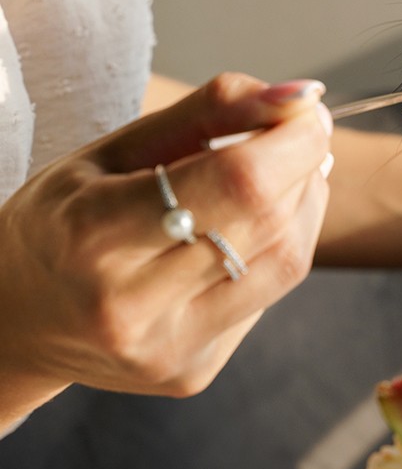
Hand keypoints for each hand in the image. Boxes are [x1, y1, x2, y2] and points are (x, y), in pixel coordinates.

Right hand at [0, 73, 331, 424]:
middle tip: (296, 133)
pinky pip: (270, 294)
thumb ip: (209, 112)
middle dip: (303, 163)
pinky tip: (252, 226)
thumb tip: (300, 96)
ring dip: (303, 203)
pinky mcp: (194, 372)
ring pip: (287, 260)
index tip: (305, 107)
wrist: (17, 318)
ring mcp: (168, 348)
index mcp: (95, 234)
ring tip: (279, 174)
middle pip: (271, 220)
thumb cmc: (65, 217)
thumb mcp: (113, 147)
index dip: (295, 138)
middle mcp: (131, 306)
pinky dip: (280, 244)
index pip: (239, 181)